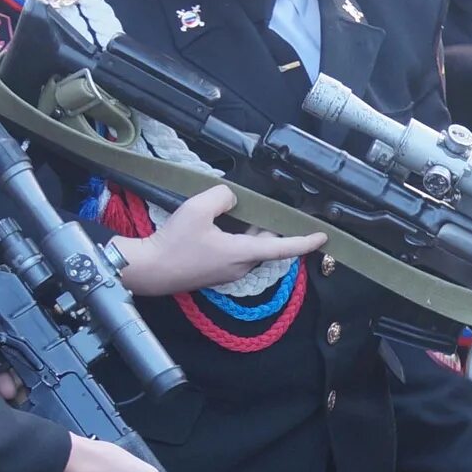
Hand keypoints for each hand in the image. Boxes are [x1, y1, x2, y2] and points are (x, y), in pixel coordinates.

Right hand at [116, 184, 324, 296]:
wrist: (149, 270)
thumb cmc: (173, 243)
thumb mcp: (198, 208)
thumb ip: (222, 197)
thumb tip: (232, 199)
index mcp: (241, 253)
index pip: (282, 248)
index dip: (304, 242)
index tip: (322, 237)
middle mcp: (239, 267)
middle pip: (265, 245)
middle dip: (273, 228)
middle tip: (277, 209)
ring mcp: (227, 273)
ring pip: (250, 249)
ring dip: (253, 232)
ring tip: (248, 211)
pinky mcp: (215, 274)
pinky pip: (236, 254)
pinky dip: (238, 239)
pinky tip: (225, 226)